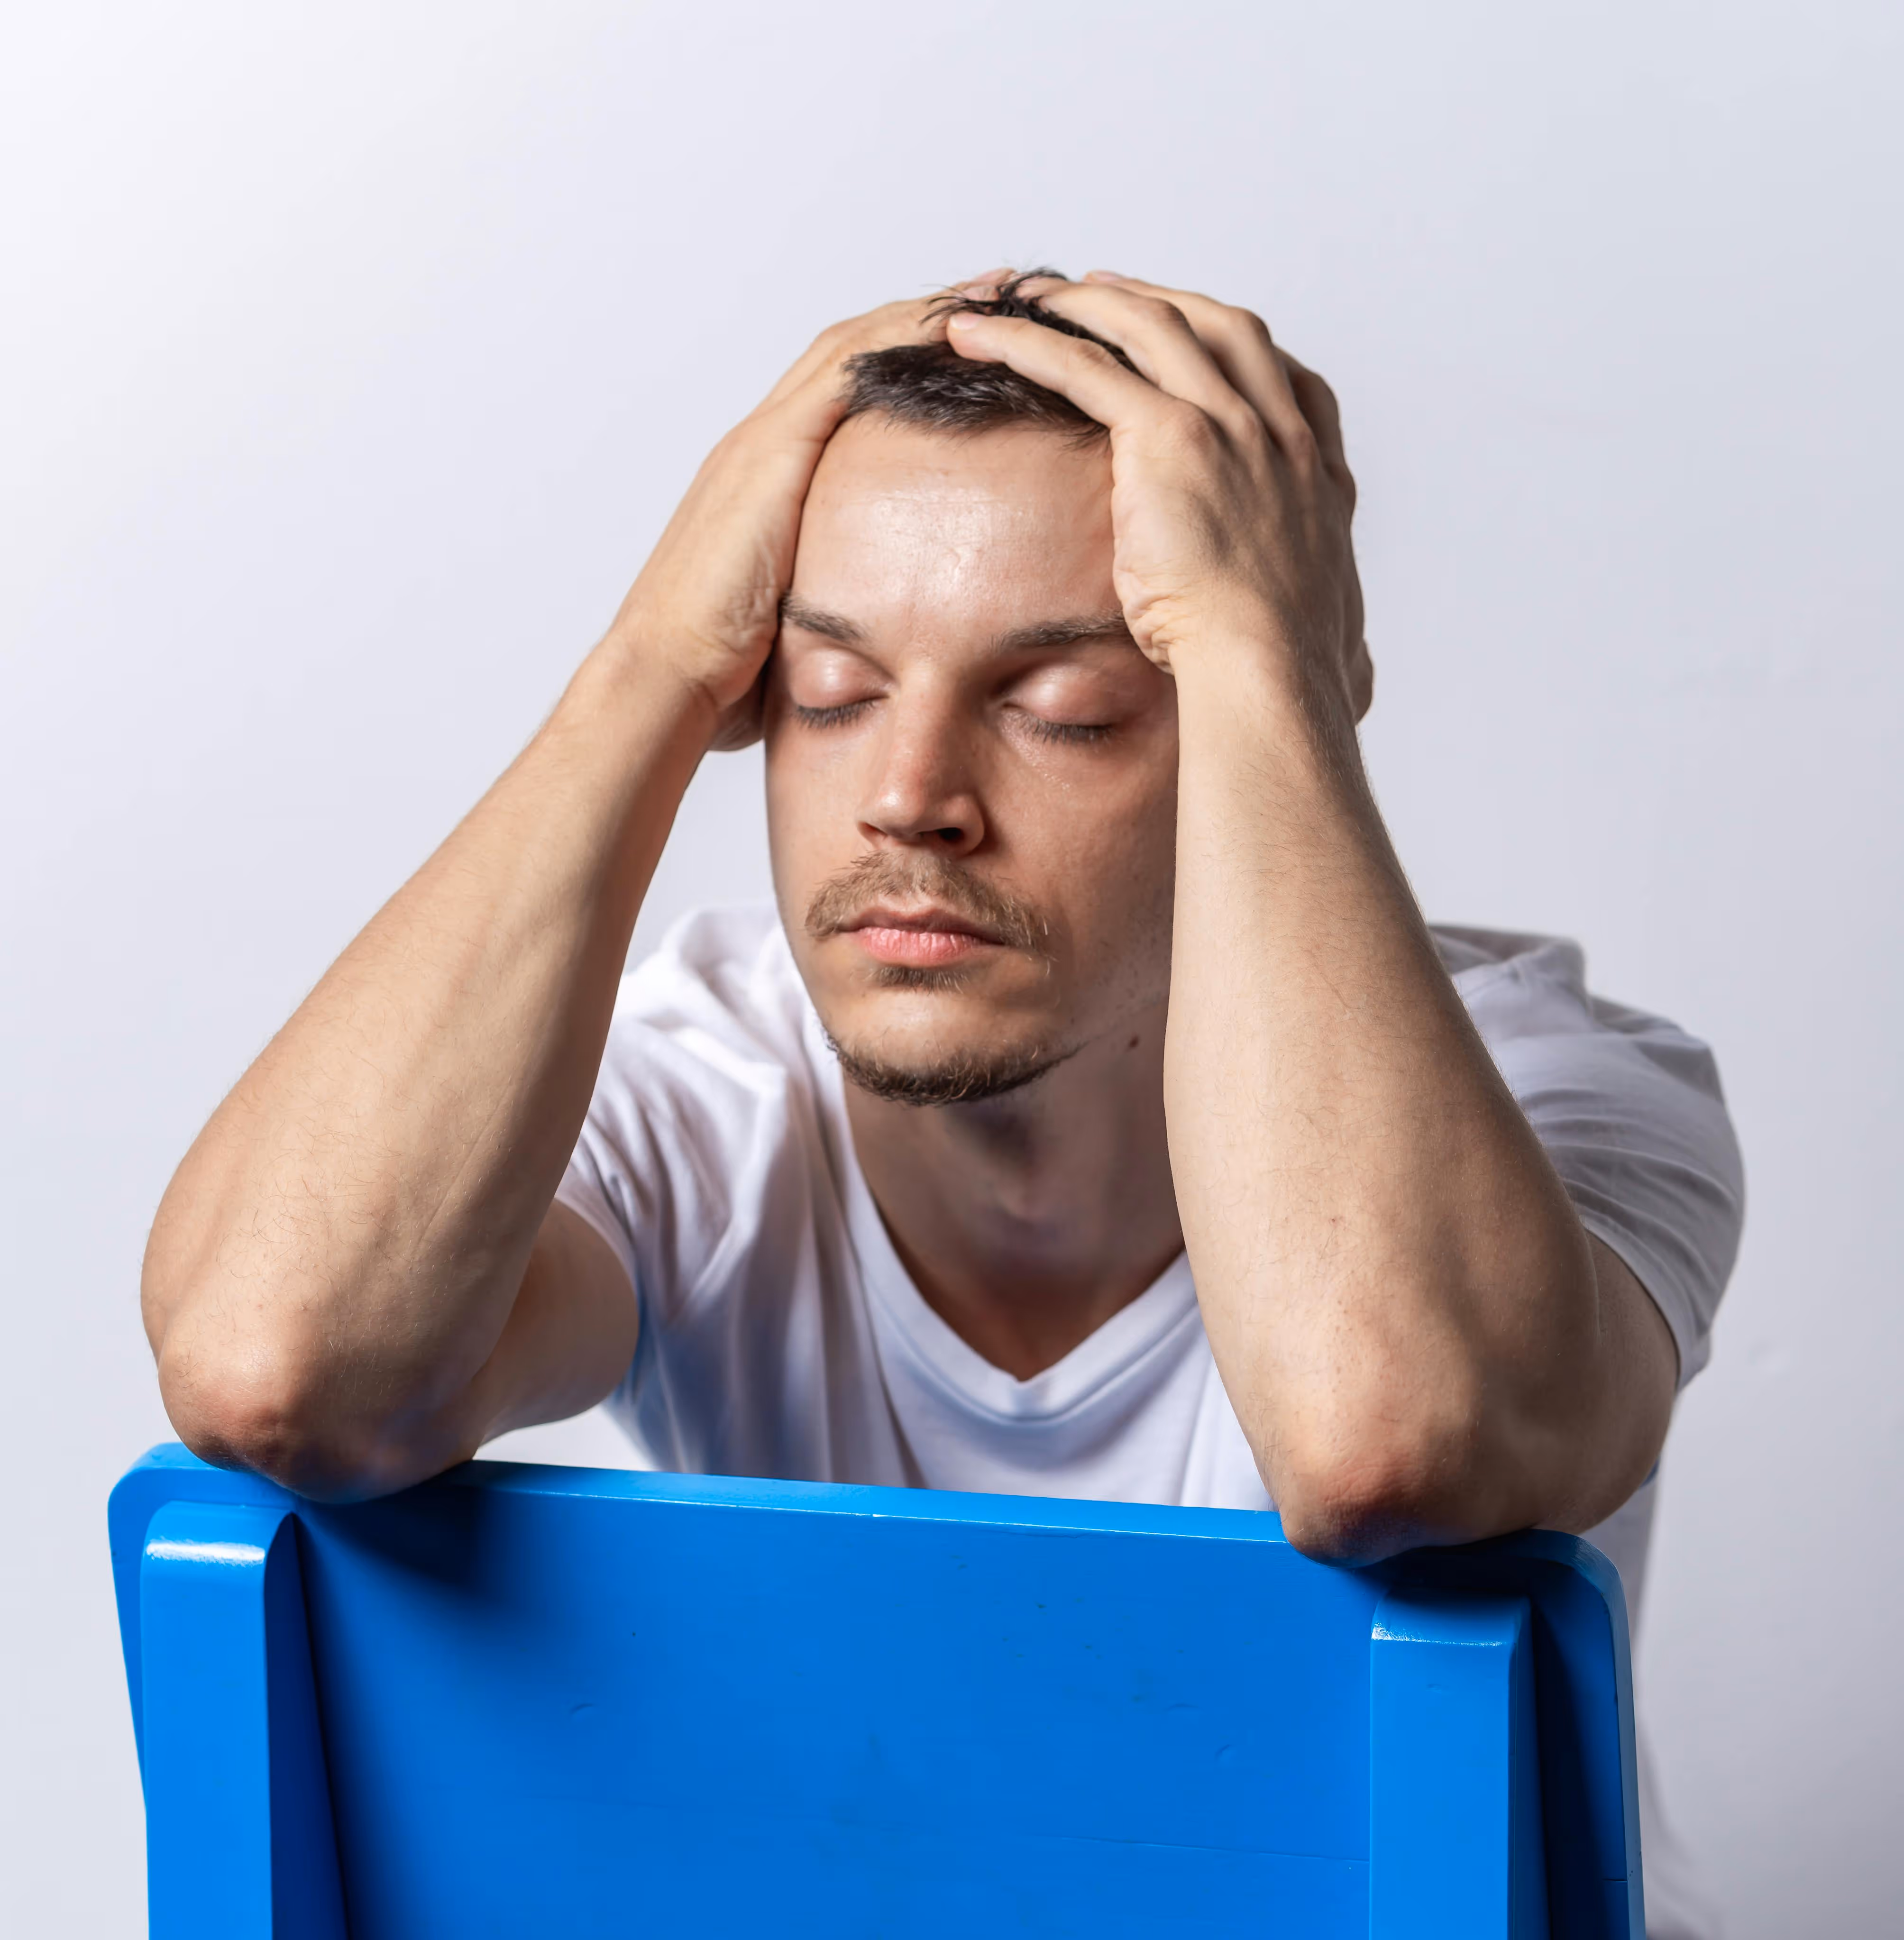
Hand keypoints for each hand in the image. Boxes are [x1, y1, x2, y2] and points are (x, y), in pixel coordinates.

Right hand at [606, 293, 956, 749]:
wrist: (667, 675)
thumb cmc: (720, 676)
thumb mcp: (785, 627)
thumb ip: (823, 612)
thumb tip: (867, 654)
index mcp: (762, 482)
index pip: (838, 395)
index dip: (898, 360)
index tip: (962, 344)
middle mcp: (758, 447)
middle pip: (849, 350)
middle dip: (921, 317)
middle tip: (995, 292)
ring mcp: (761, 444)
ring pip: (852, 346)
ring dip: (924, 314)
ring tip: (997, 293)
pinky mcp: (771, 456)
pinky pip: (848, 374)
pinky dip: (901, 342)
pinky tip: (958, 328)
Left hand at [945, 273, 1368, 729]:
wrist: (1270, 671)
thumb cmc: (1286, 673)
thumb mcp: (1327, 636)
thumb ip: (1331, 628)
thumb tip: (1356, 676)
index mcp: (1318, 476)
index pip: (1286, 380)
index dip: (1231, 348)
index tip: (1191, 334)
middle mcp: (1281, 433)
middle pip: (1216, 324)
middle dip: (1153, 299)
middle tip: (1096, 290)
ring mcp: (1231, 426)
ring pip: (1147, 326)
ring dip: (1081, 303)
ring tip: (1025, 296)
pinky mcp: (1170, 438)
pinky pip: (1085, 366)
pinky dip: (1028, 340)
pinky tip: (981, 333)